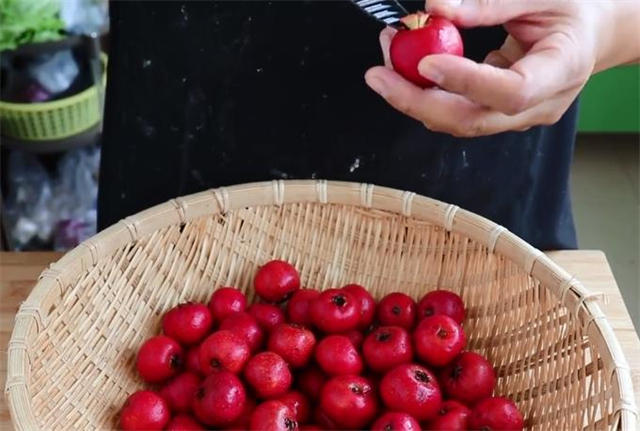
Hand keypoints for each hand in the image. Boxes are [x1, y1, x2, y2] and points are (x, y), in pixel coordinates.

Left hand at [364, 0, 638, 136]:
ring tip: (385, 62)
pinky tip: (405, 71)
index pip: (510, 91)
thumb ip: (489, 4)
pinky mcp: (498, 116)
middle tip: (378, 76)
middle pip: (471, 120)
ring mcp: (517, 117)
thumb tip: (436, 8)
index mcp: (561, 71)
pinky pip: (457, 113)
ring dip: (414, 98)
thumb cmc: (574, 12)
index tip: (426, 61)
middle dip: (416, 102)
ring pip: (457, 122)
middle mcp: (538, 105)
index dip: (465, 81)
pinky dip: (426, 96)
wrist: (592, 36)